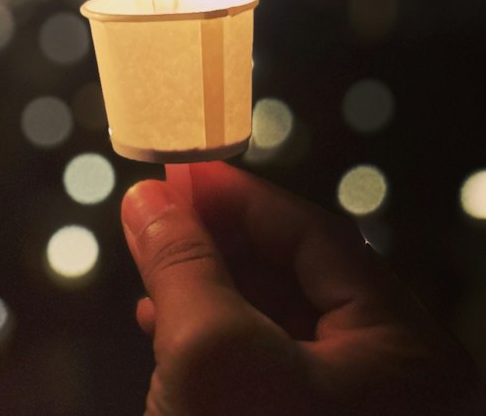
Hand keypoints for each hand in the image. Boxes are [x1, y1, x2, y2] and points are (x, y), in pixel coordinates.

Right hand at [122, 163, 484, 415]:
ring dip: (212, 288)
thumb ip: (183, 262)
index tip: (174, 169)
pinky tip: (163, 329)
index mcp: (407, 352)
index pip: (319, 236)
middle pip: (304, 278)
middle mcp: (399, 385)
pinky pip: (272, 373)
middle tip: (157, 212)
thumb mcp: (208, 352)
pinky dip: (218, 341)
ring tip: (151, 267)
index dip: (240, 195)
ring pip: (283, 326)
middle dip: (222, 240)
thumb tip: (147, 195)